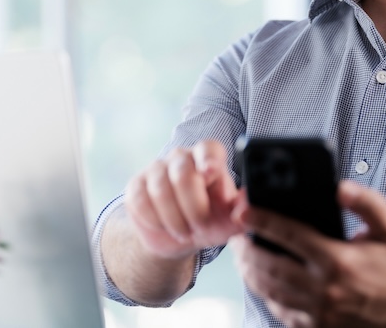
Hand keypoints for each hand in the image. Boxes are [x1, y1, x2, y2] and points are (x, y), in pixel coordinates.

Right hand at [124, 139, 243, 259]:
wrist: (178, 237)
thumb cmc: (210, 221)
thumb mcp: (230, 220)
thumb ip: (243, 211)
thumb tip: (249, 204)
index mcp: (208, 158)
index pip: (209, 148)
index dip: (209, 159)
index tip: (211, 174)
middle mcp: (182, 157)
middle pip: (183, 174)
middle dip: (193, 207)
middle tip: (200, 226)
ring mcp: (156, 169)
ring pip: (161, 189)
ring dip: (175, 219)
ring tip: (184, 232)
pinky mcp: (136, 185)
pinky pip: (140, 200)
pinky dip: (154, 220)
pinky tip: (164, 226)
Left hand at [232, 180, 385, 327]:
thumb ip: (365, 202)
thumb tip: (339, 187)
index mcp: (339, 260)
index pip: (290, 236)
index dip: (262, 221)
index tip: (243, 211)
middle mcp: (327, 289)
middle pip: (271, 267)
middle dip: (247, 250)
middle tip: (236, 237)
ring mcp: (321, 313)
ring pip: (272, 291)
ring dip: (251, 273)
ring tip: (242, 257)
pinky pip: (283, 311)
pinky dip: (268, 295)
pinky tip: (263, 281)